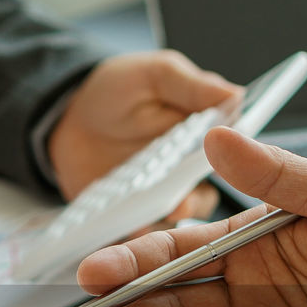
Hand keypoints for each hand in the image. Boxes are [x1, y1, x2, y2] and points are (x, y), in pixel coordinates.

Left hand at [49, 51, 240, 224]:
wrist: (68, 121)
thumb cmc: (117, 90)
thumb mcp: (155, 75)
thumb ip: (191, 86)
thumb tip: (238, 95)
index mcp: (205, 133)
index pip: (233, 151)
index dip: (233, 159)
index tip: (226, 161)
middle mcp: (190, 168)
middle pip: (208, 190)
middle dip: (197, 197)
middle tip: (182, 200)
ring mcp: (164, 194)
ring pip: (181, 215)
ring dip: (171, 218)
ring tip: (158, 217)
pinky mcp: (138, 214)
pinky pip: (145, 230)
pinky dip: (140, 232)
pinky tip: (129, 229)